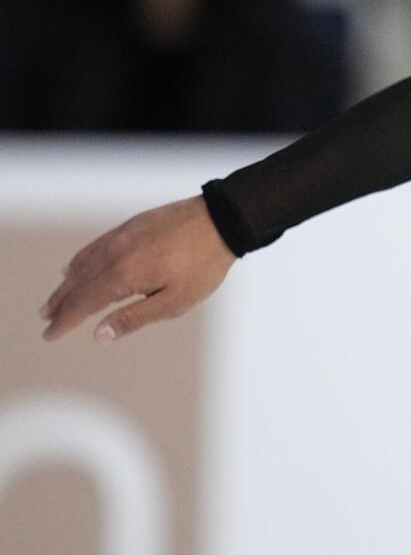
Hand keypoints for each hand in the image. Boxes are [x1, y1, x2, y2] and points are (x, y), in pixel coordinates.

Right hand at [37, 194, 236, 343]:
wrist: (222, 220)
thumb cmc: (203, 265)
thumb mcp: (175, 302)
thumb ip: (134, 318)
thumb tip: (99, 335)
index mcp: (124, 275)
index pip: (84, 303)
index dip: (65, 321)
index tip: (50, 334)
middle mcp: (116, 253)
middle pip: (78, 283)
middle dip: (60, 303)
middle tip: (45, 319)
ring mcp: (122, 236)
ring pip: (84, 263)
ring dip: (67, 283)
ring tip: (55, 299)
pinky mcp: (131, 225)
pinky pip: (97, 245)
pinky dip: (81, 259)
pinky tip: (75, 266)